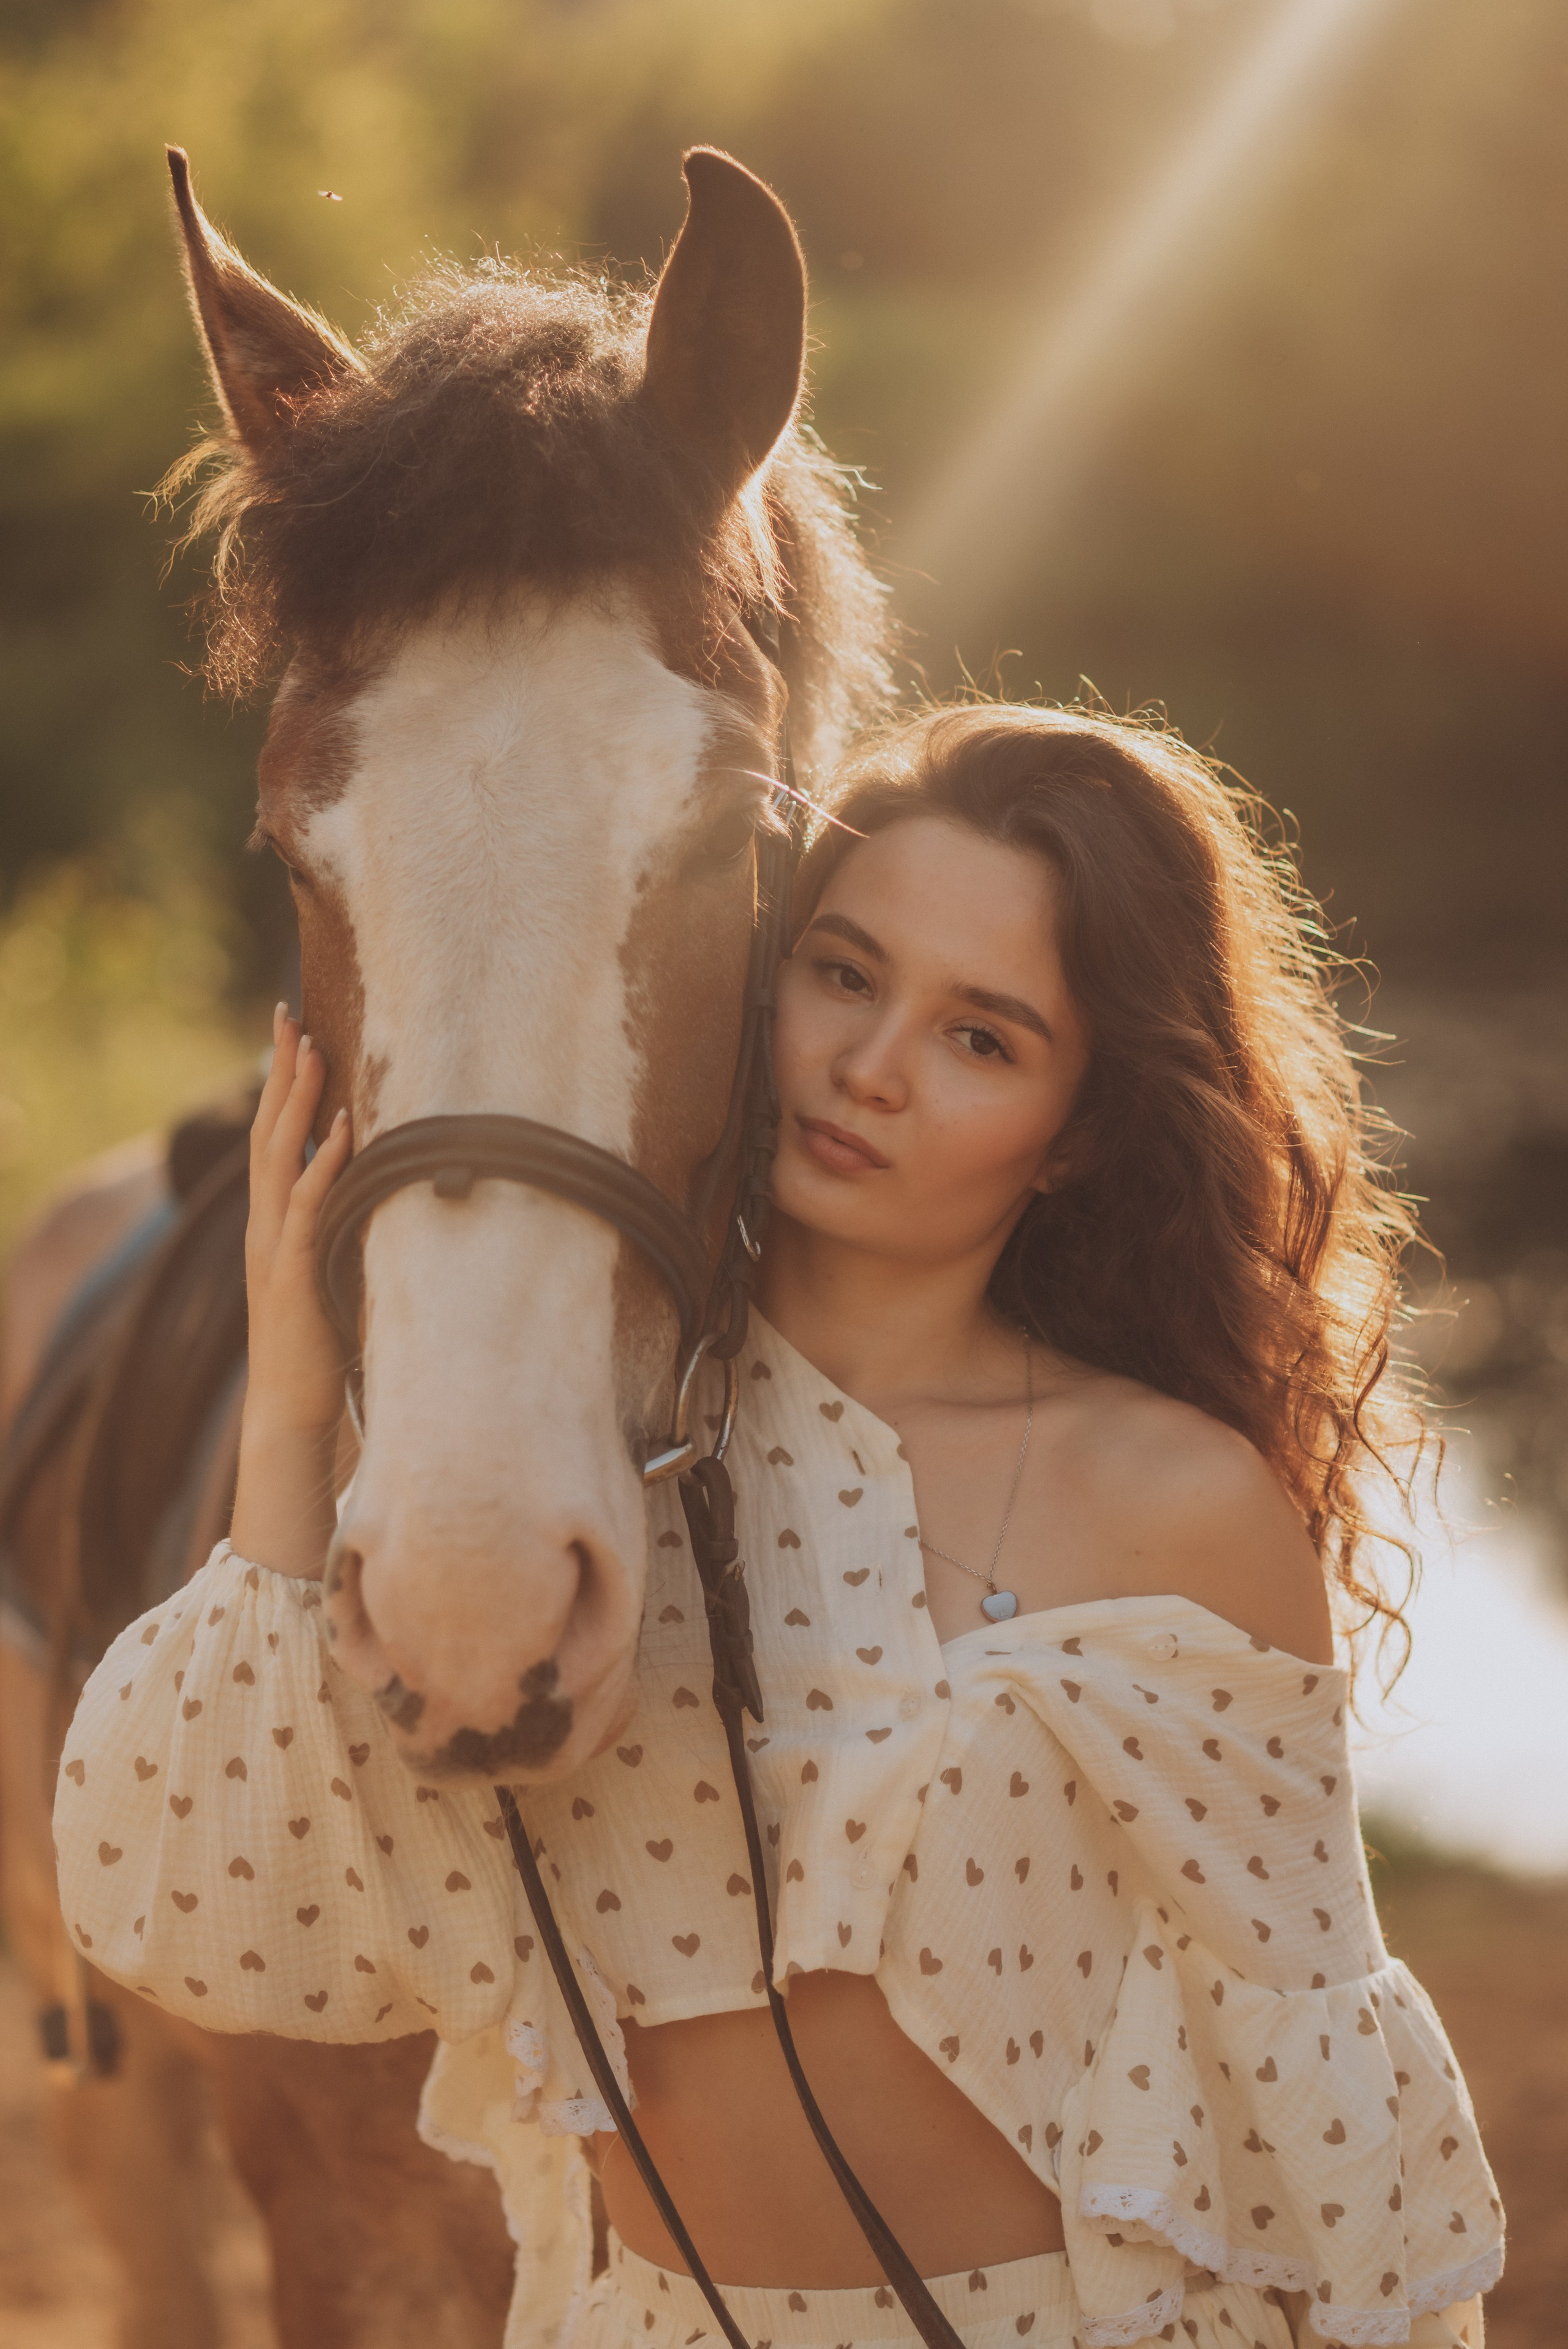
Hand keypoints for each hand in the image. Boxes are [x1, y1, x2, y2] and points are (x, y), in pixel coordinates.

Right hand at [229, 1007, 353, 1576]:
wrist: (289, 1412)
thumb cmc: (318, 1344)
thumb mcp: (328, 1272)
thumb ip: (340, 1230)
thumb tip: (376, 1190)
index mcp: (273, 1222)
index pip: (274, 1136)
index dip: (282, 1083)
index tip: (292, 1028)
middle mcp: (266, 1225)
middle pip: (269, 1133)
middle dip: (280, 1072)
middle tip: (288, 1014)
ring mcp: (275, 1248)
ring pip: (280, 1160)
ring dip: (298, 1104)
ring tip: (312, 1052)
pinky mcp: (295, 1275)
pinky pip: (309, 1211)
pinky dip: (323, 1168)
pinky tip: (343, 1133)